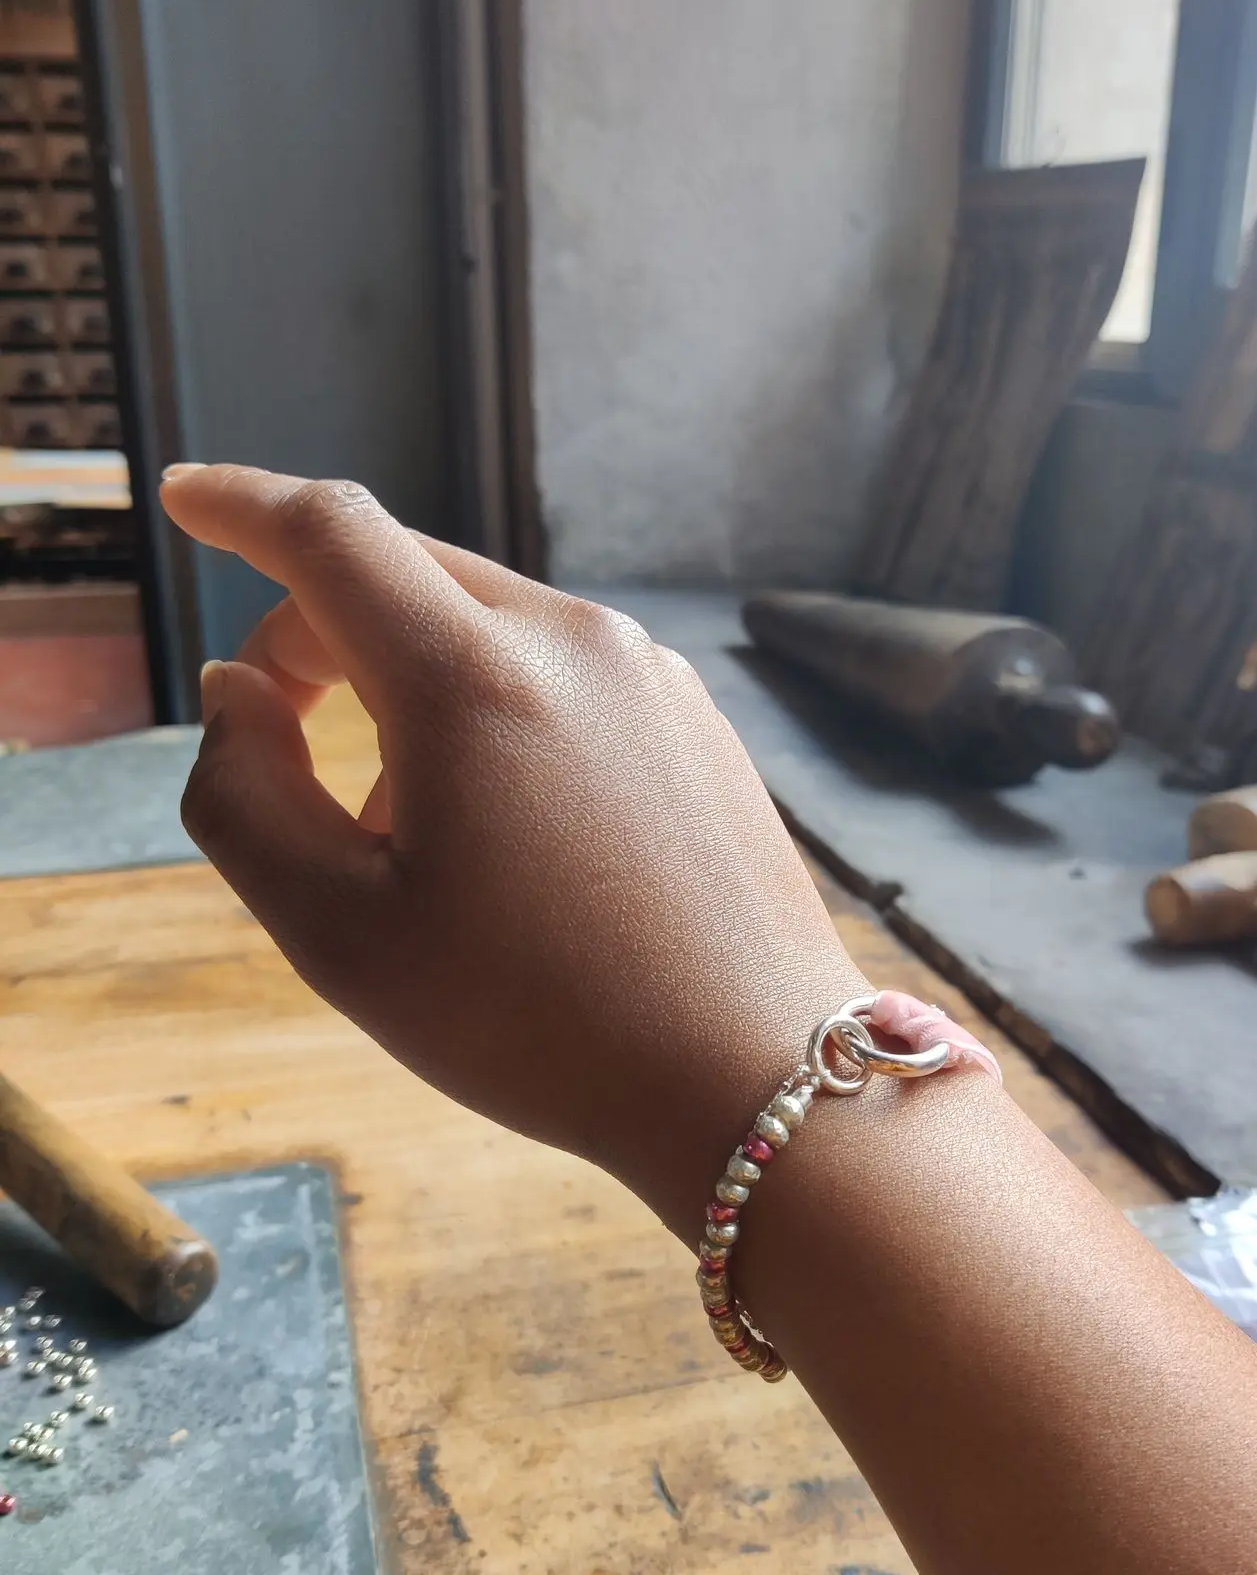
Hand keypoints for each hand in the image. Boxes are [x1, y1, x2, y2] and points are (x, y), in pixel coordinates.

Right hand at [160, 466, 862, 1220]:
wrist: (751, 1077)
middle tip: (280, 731)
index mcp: (473, 678)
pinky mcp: (694, 717)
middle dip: (317, 627)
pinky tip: (503, 834)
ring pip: (484, 625)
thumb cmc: (539, 1023)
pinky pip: (560, 672)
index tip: (187, 497)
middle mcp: (573, 642)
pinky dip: (493, 711)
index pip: (330, 535)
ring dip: (408, 686)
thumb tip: (234, 689)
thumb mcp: (339, 934)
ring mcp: (649, 674)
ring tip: (408, 835)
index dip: (241, 506)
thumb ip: (243, 793)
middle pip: (404, 573)